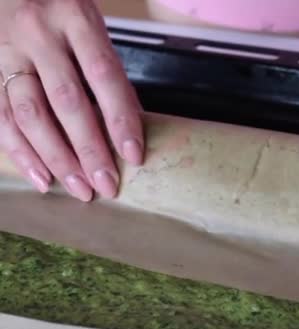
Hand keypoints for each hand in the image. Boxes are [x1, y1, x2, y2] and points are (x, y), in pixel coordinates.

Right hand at [0, 0, 143, 200]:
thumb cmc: (60, 6)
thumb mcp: (91, 23)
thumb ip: (106, 68)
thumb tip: (128, 125)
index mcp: (75, 18)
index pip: (104, 76)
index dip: (120, 119)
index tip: (133, 155)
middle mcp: (38, 34)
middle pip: (66, 101)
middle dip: (89, 149)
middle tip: (107, 184)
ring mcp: (6, 52)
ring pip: (29, 114)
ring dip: (56, 158)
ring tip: (79, 188)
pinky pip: (0, 117)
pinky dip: (21, 152)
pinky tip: (43, 178)